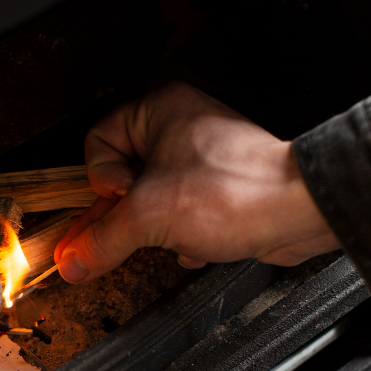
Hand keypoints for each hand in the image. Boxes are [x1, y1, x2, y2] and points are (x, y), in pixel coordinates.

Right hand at [55, 82, 339, 282]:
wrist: (298, 212)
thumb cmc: (236, 191)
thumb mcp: (149, 218)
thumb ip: (102, 240)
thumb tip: (71, 260)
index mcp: (157, 110)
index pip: (97, 143)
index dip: (102, 180)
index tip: (119, 200)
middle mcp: (178, 127)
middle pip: (122, 178)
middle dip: (128, 215)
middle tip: (127, 234)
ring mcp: (200, 159)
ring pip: (151, 202)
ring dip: (159, 229)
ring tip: (176, 234)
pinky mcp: (218, 190)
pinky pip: (180, 215)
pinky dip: (184, 236)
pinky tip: (199, 246)